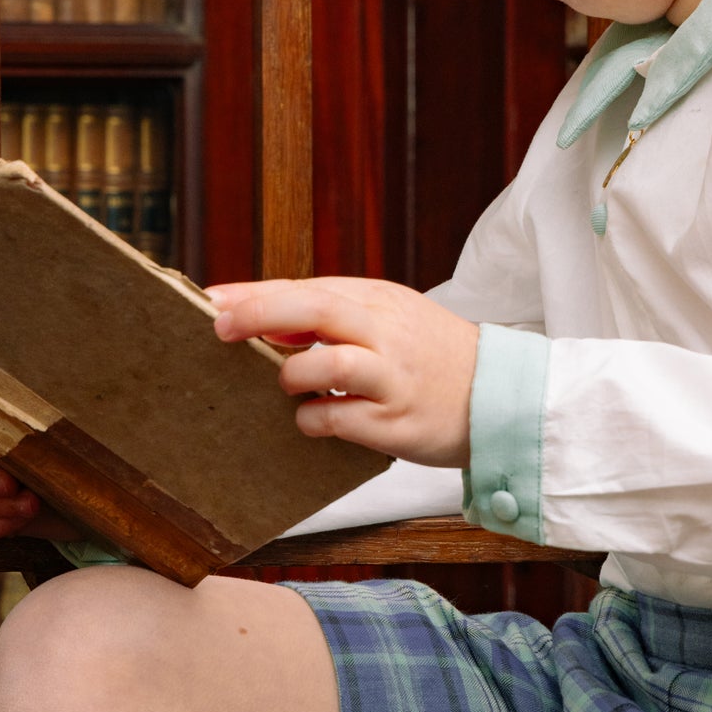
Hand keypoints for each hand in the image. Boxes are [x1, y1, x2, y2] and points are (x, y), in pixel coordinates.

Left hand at [207, 277, 478, 466]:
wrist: (501, 396)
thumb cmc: (428, 357)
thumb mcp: (388, 319)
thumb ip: (330, 316)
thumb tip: (259, 319)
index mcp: (378, 301)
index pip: (306, 288)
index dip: (254, 295)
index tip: (210, 301)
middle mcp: (385, 333)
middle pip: (313, 310)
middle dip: (259, 314)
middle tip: (221, 329)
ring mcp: (392, 377)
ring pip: (326, 364)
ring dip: (292, 376)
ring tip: (290, 386)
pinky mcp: (396, 422)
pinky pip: (337, 418)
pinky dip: (312, 420)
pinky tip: (314, 420)